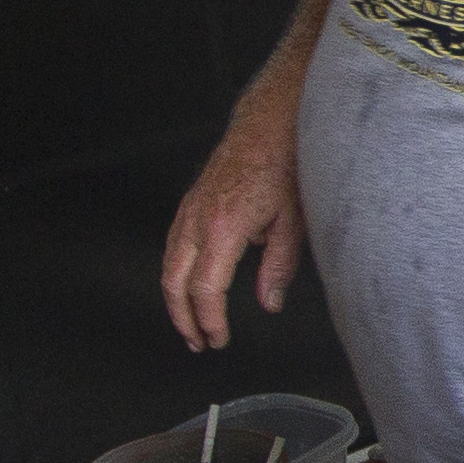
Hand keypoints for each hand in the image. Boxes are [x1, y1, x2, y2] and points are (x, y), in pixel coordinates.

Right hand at [162, 102, 305, 350]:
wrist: (272, 121)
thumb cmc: (287, 163)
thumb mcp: (295, 221)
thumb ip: (279, 267)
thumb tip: (269, 303)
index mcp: (224, 227)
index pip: (205, 288)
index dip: (210, 319)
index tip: (219, 338)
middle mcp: (198, 218)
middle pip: (174, 281)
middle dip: (183, 318)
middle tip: (199, 341)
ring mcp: (190, 208)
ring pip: (168, 263)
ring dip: (176, 298)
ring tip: (192, 324)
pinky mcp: (191, 201)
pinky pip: (173, 244)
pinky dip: (176, 272)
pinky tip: (190, 287)